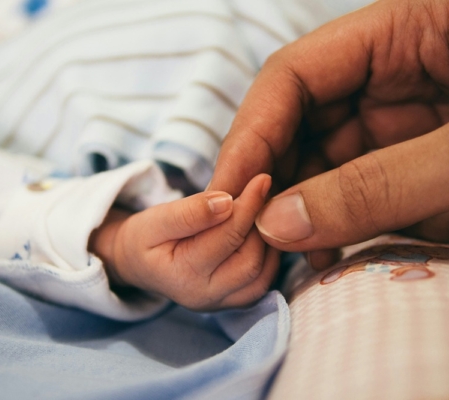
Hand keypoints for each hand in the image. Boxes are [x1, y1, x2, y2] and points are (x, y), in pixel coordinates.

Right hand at [89, 174, 279, 310]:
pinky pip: (262, 282)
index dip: (248, 206)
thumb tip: (227, 202)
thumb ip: (189, 212)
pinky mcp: (232, 301)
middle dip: (260, 225)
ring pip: (262, 275)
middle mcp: (205, 296)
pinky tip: (260, 232)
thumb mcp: (156, 219)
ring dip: (268, 241)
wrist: (138, 263)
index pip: (227, 237)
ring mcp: (221, 303)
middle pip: (250, 261)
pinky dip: (268, 256)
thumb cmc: (145, 238)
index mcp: (183, 275)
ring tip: (261, 211)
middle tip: (262, 194)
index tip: (261, 179)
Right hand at [209, 0, 448, 267]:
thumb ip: (376, 186)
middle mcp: (389, 75)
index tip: (227, 193)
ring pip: (320, 161)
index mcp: (401, 33)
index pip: (292, 75)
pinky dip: (332, 223)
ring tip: (285, 255)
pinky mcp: (409, 163)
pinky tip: (322, 253)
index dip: (250, 135)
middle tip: (250, 235)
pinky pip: (354, 189)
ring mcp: (399, 121)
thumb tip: (277, 225)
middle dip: (269, 179)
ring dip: (296, 210)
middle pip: (298, 122)